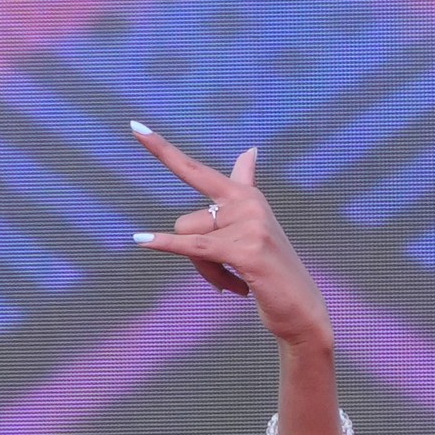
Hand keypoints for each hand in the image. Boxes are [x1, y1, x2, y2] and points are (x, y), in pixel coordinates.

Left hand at [126, 119, 331, 352]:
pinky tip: (139, 240)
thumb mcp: (254, 225)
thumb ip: (244, 185)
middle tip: (228, 271)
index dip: (162, 150)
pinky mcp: (246, 250)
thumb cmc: (268, 267)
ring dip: (207, 272)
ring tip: (237, 281)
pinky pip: (193, 248)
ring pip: (190, 244)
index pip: (194, 170)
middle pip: (185, 223)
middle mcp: (247, 202)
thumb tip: (250, 150)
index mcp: (244, 195)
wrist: (299, 308)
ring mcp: (249, 224)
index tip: (135, 126)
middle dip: (195, 255)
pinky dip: (166, 246)